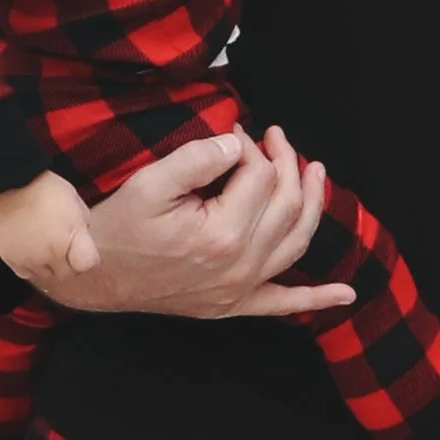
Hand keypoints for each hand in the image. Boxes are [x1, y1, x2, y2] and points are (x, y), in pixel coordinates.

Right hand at [0, 169, 99, 291]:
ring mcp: (31, 260)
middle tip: (63, 248)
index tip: (82, 250)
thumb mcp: (75, 201)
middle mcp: (53, 255)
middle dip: (68, 263)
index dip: (87, 257)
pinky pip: (26, 274)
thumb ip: (82, 224)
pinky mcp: (11, 260)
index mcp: (72, 239)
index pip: (88, 264)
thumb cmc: (45, 189)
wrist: (9, 185)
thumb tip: (80, 237)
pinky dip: (31, 267)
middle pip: (67, 274)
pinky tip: (31, 253)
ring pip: (47, 276)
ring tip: (45, 248)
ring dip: (49, 266)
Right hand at [36, 127, 358, 320]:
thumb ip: (198, 158)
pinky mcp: (233, 306)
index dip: (251, 146)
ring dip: (312, 205)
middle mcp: (240, 266)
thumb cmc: (117, 227)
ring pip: (295, 243)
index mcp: (221, 234)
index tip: (234, 133)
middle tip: (276, 136)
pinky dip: (317, 299)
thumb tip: (237, 145)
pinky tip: (346, 296)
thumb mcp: (149, 182)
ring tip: (314, 172)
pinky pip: (283, 303)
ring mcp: (240, 290)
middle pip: (285, 205)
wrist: (93, 276)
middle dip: (285, 163)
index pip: (259, 176)